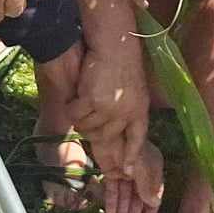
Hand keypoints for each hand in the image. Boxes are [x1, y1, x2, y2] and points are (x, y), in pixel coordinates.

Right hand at [68, 29, 147, 178]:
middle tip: (86, 117)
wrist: (114, 40)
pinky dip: (72, 106)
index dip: (129, 156)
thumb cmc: (120, 61)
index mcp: (141, 109)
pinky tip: (76, 93)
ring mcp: (110, 108)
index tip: (124, 171)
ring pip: (87, 127)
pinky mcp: (93, 100)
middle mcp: (127, 112)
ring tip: (83, 99)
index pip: (137, 139)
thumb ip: (127, 110)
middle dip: (92, 130)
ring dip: (81, 116)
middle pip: (103, 137)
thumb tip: (114, 132)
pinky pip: (76, 114)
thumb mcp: (132, 88)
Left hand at [103, 141, 163, 212]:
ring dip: (122, 212)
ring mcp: (125, 171)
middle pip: (138, 197)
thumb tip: (154, 204)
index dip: (151, 209)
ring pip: (124, 196)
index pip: (154, 192)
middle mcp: (140, 171)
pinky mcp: (111, 171)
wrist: (108, 131)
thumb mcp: (142, 169)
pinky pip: (112, 191)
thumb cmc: (130, 148)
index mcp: (153, 168)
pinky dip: (111, 204)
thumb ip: (147, 187)